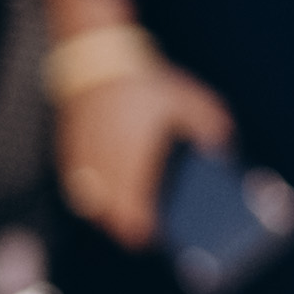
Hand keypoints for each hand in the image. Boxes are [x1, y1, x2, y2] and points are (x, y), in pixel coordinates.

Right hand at [58, 61, 234, 248]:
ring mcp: (83, 155)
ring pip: (88, 199)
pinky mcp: (68, 146)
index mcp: (133, 154)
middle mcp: (105, 161)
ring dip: (104, 212)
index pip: (133, 206)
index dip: (141, 227)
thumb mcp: (185, 97)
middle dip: (123, 226)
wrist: (97, 57)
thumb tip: (225, 147)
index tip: (151, 236)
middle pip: (108, 211)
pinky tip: (96, 196)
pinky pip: (74, 181)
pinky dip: (85, 193)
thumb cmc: (144, 80)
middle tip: (138, 234)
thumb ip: (208, 123)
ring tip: (119, 220)